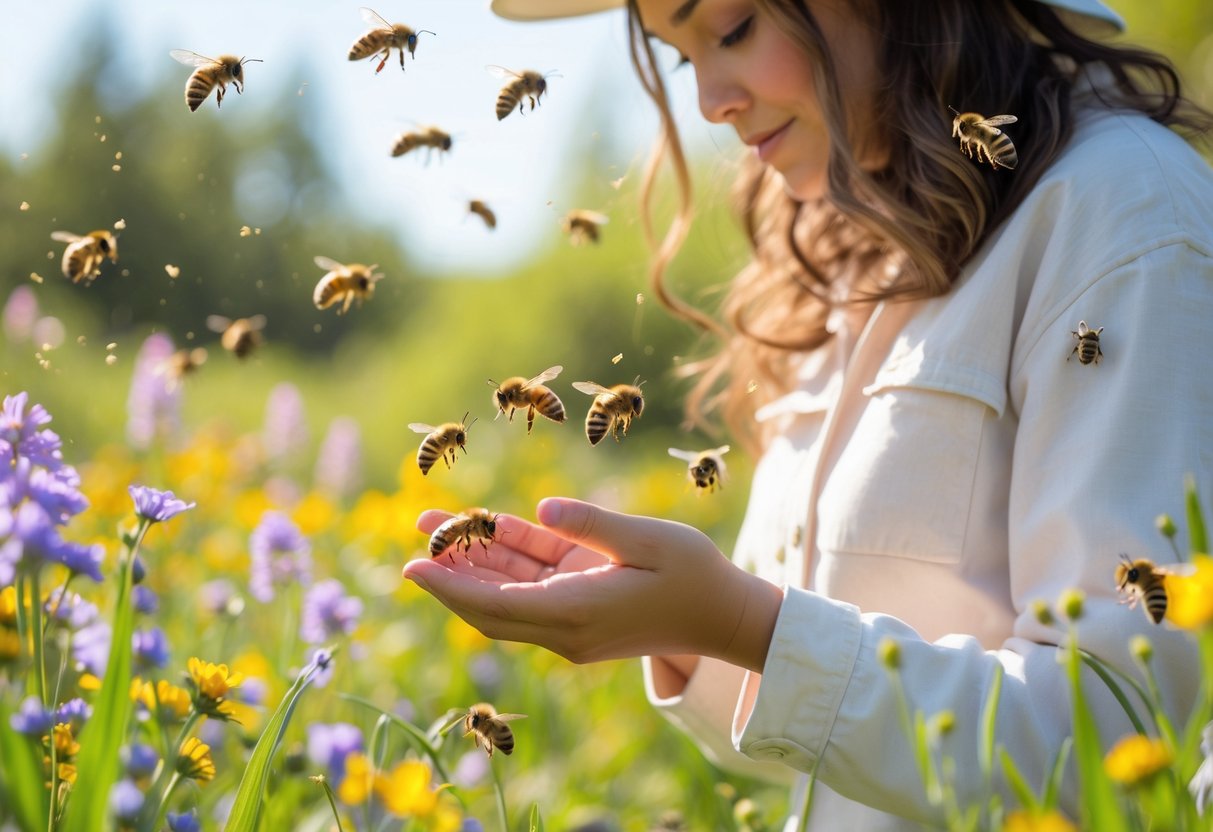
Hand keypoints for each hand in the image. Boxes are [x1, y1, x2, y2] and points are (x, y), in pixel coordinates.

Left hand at [403, 498, 782, 669]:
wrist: (725, 617)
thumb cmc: (694, 574)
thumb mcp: (648, 540)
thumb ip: (593, 525)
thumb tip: (543, 507)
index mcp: (579, 612)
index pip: (497, 604)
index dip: (451, 586)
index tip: (414, 566)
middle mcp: (567, 626)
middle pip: (490, 605)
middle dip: (450, 574)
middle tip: (413, 543)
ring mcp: (573, 622)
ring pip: (508, 592)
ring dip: (474, 562)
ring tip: (436, 525)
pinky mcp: (582, 610)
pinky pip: (535, 584)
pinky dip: (509, 558)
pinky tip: (487, 528)